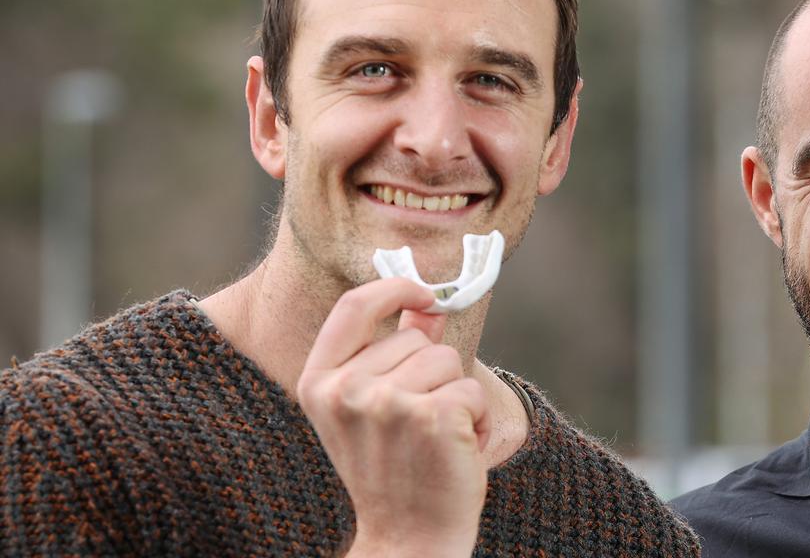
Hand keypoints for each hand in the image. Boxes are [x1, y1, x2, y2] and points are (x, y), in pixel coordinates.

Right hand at [297, 278, 489, 557]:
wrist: (407, 539)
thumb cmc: (395, 473)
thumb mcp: (374, 408)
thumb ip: (396, 351)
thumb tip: (428, 304)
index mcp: (318, 382)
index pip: (354, 306)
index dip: (395, 288)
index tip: (424, 295)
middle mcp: (346, 390)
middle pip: (418, 338)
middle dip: (434, 373)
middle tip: (420, 426)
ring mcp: (387, 403)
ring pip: (449, 361)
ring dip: (457, 397)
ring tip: (437, 438)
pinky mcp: (432, 416)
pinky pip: (473, 390)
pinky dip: (478, 419)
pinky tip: (458, 450)